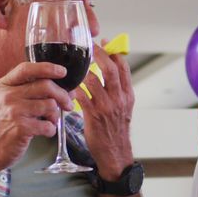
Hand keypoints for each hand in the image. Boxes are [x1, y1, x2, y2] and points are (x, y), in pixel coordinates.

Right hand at [0, 62, 73, 172]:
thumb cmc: (2, 124)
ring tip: (51, 121)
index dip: (48, 68)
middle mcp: (8, 95)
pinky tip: (45, 132)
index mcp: (5, 85)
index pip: (27, 69)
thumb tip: (66, 90)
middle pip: (45, 86)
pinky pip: (48, 125)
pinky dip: (51, 129)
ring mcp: (14, 111)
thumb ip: (31, 91)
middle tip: (68, 104)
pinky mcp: (21, 128)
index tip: (62, 71)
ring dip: (56, 115)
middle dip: (62, 95)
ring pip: (49, 105)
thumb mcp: (9, 101)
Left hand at [72, 43, 135, 182]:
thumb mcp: (124, 109)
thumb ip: (117, 91)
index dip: (114, 53)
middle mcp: (119, 99)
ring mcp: (107, 107)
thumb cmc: (117, 131)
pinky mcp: (94, 115)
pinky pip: (82, 97)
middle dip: (99, 55)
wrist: (116, 153)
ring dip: (83, 71)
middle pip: (110, 70)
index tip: (105, 43)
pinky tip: (69, 87)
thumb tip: (108, 74)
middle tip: (89, 46)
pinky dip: (74, 90)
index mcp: (128, 95)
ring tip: (75, 66)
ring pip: (94, 80)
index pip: (124, 68)